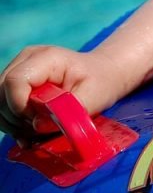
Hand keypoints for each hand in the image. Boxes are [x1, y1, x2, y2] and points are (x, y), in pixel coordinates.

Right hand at [0, 46, 122, 144]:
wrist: (102, 75)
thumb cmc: (100, 82)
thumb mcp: (93, 98)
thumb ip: (66, 112)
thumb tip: (36, 125)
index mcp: (46, 58)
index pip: (15, 81)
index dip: (19, 106)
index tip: (38, 121)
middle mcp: (25, 60)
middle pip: (0, 93)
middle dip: (15, 119)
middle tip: (39, 131)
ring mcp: (17, 70)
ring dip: (13, 124)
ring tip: (37, 133)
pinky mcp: (14, 84)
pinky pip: (2, 107)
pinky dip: (13, 124)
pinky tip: (30, 134)